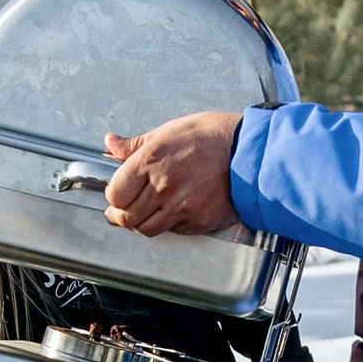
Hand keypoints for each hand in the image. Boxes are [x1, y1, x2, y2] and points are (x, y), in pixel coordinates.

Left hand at [102, 111, 242, 237]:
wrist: (251, 152)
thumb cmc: (215, 136)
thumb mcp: (170, 130)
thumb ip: (135, 144)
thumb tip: (112, 144)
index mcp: (152, 160)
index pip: (115, 194)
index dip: (113, 196)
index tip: (117, 193)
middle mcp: (164, 186)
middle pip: (127, 216)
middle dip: (121, 215)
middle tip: (122, 210)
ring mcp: (182, 207)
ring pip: (146, 229)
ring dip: (141, 223)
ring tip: (146, 212)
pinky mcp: (198, 221)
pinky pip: (173, 231)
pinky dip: (168, 224)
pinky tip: (173, 210)